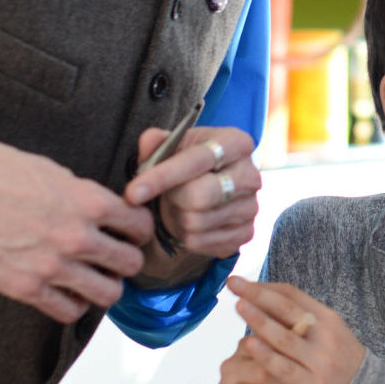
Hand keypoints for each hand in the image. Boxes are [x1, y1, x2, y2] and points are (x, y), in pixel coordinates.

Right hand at [0, 118, 150, 322]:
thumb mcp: (55, 172)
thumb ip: (85, 196)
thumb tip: (105, 211)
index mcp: (88, 202)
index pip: (140, 226)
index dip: (139, 229)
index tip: (132, 232)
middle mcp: (76, 237)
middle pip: (130, 262)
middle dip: (127, 259)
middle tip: (116, 256)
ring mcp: (51, 265)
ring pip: (108, 293)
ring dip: (107, 286)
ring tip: (97, 278)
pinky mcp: (24, 287)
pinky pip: (68, 311)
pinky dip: (74, 305)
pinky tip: (68, 293)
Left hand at [127, 125, 259, 262]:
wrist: (201, 194)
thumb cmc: (184, 167)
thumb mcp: (169, 148)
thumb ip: (156, 142)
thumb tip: (150, 141)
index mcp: (236, 143)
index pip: (198, 160)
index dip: (162, 177)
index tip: (132, 193)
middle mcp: (250, 175)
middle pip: (201, 196)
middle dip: (172, 199)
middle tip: (165, 196)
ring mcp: (252, 206)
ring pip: (196, 222)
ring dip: (176, 218)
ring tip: (178, 208)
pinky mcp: (246, 233)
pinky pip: (201, 242)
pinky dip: (184, 237)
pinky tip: (187, 224)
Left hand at [227, 276, 365, 383]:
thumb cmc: (338, 359)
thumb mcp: (328, 333)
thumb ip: (302, 320)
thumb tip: (264, 301)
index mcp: (328, 318)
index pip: (292, 295)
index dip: (264, 286)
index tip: (240, 282)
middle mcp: (325, 335)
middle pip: (288, 309)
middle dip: (258, 294)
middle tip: (233, 283)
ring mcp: (319, 360)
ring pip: (285, 337)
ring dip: (259, 320)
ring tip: (238, 306)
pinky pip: (284, 368)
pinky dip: (266, 355)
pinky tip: (249, 345)